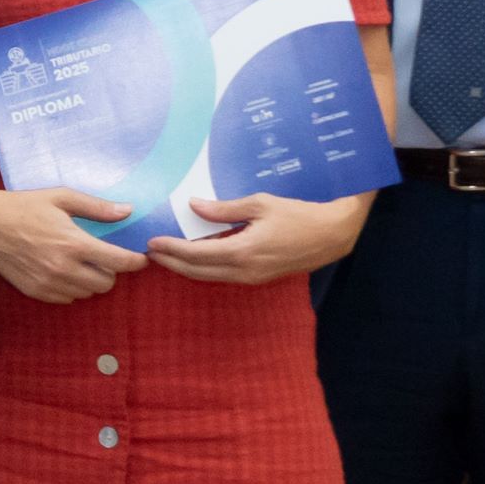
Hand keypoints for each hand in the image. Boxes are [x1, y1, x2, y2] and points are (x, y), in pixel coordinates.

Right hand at [0, 178, 149, 303]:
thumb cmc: (23, 206)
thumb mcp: (61, 198)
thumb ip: (97, 207)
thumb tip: (127, 211)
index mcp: (73, 243)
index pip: (119, 262)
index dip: (136, 261)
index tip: (140, 257)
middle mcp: (63, 268)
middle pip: (107, 283)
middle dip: (111, 270)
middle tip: (103, 256)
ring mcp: (48, 283)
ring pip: (88, 293)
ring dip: (92, 280)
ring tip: (82, 263)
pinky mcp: (35, 291)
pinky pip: (68, 299)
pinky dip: (73, 288)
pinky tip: (64, 271)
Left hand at [148, 192, 368, 287]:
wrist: (333, 235)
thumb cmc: (299, 214)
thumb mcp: (260, 204)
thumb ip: (224, 208)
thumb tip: (193, 205)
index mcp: (242, 251)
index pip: (196, 254)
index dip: (171, 249)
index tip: (152, 242)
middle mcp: (244, 270)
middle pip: (197, 271)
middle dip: (171, 262)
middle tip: (151, 252)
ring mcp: (252, 278)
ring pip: (209, 277)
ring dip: (186, 267)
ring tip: (167, 255)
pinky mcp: (258, 278)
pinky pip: (223, 276)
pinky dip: (204, 268)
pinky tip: (196, 256)